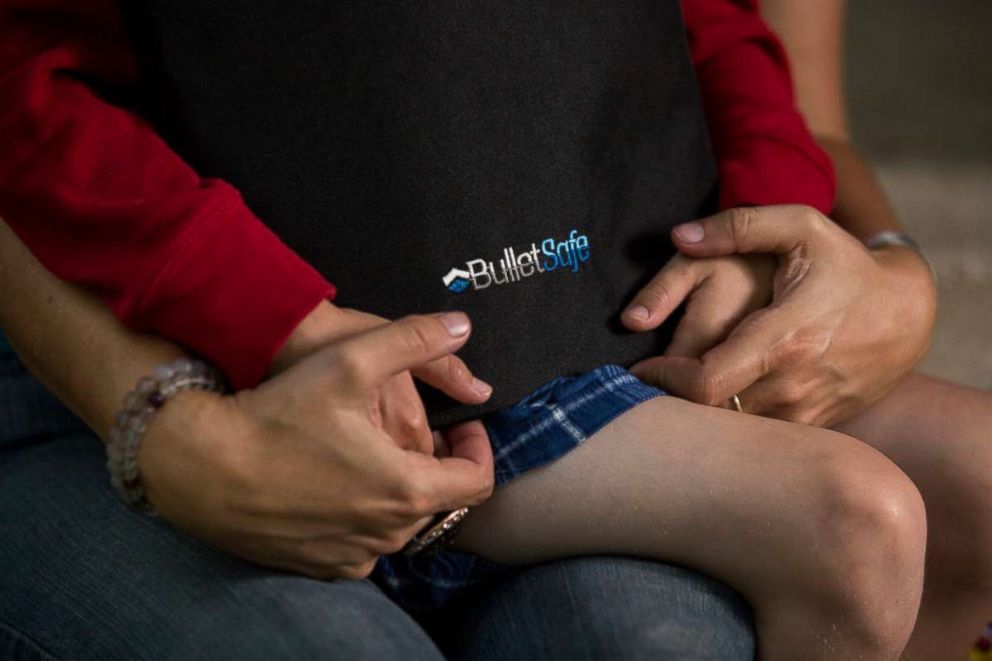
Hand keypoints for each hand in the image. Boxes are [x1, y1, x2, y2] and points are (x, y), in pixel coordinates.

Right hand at [139, 313, 494, 579]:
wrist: (202, 468)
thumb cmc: (279, 414)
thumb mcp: (351, 361)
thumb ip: (415, 339)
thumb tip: (462, 326)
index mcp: (408, 488)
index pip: (477, 482)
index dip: (478, 448)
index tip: (461, 425)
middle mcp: (388, 533)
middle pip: (437, 499)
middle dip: (434, 464)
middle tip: (410, 430)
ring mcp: (354, 556)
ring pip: (399, 522)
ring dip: (398, 489)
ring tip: (370, 451)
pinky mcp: (321, 567)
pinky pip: (362, 543)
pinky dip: (363, 515)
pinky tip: (336, 482)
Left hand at [630, 206, 936, 425]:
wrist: (908, 312)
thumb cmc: (845, 265)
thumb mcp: (800, 227)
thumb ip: (738, 226)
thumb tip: (679, 236)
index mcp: (784, 338)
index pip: (705, 383)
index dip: (664, 380)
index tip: (642, 368)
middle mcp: (794, 384)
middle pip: (712, 413)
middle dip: (674, 399)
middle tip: (650, 381)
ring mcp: (807, 411)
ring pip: (734, 431)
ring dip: (700, 414)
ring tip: (676, 390)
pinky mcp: (815, 424)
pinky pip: (760, 437)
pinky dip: (731, 423)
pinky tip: (715, 401)